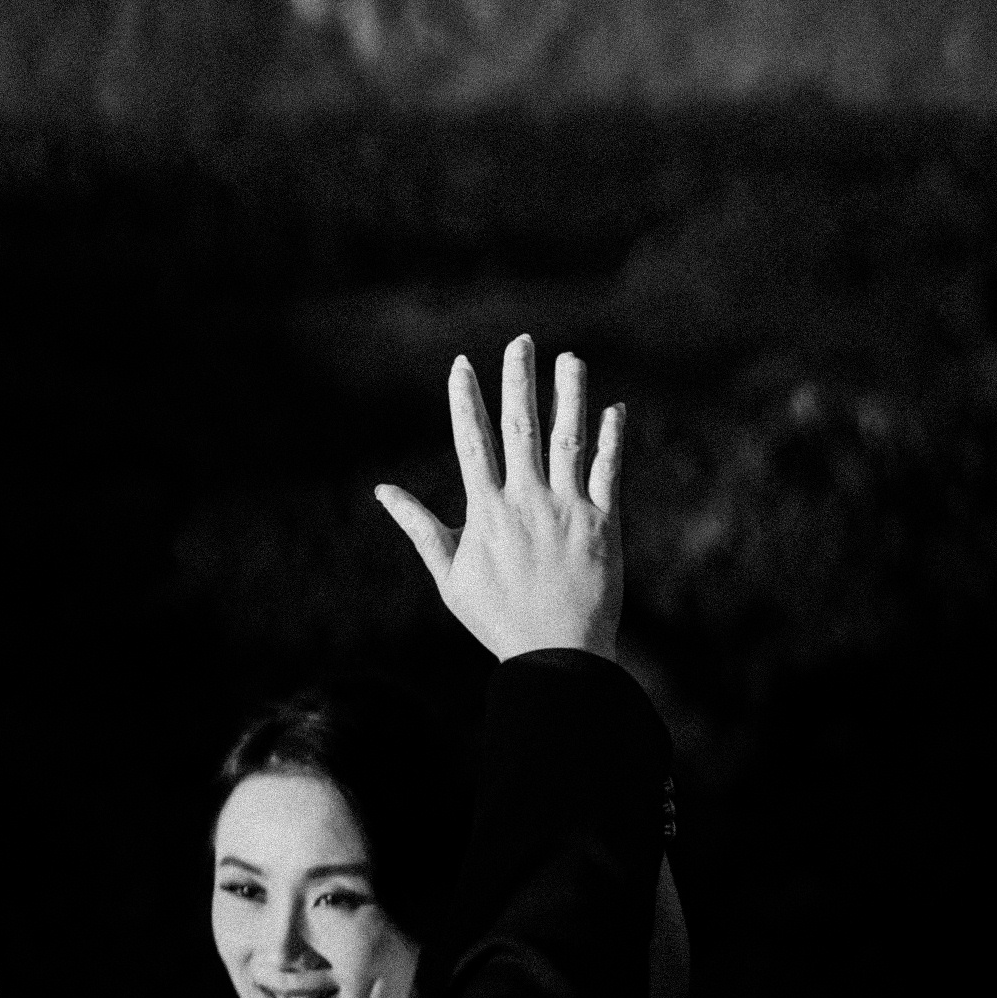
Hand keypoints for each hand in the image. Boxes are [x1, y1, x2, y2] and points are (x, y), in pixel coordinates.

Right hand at [375, 335, 624, 662]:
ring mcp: (568, 510)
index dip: (466, 399)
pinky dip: (612, 438)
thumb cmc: (497, 619)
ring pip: (569, 439)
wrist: (557, 657)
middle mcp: (526, 502)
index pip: (472, 441)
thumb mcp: (448, 575)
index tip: (463, 364)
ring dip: (569, 395)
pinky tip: (614, 408)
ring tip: (569, 358)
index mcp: (486, 512)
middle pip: (520, 427)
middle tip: (521, 340)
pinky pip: (610, 472)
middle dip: (518, 380)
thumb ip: (419, 526)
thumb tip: (382, 490)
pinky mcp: (604, 524)